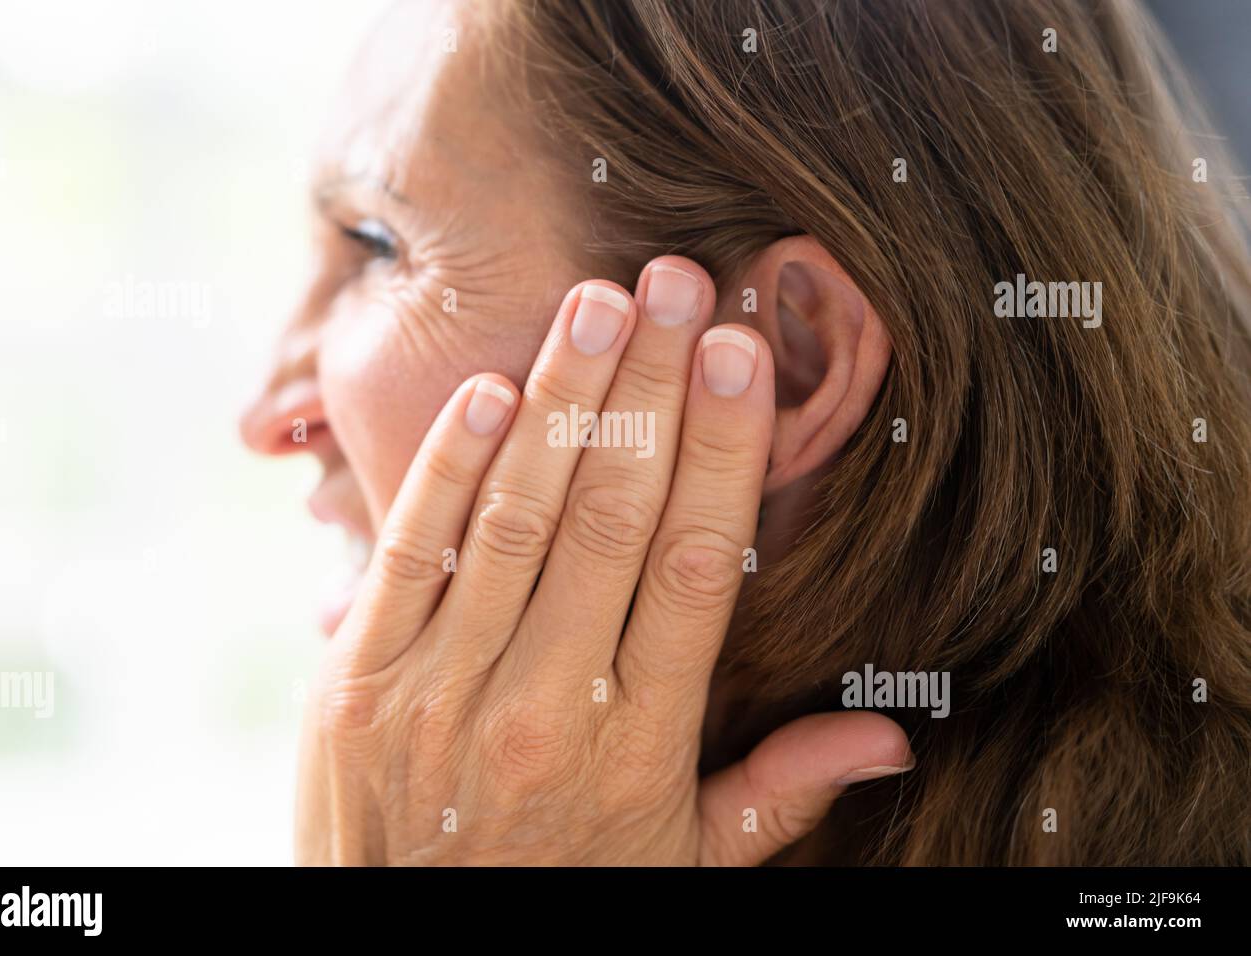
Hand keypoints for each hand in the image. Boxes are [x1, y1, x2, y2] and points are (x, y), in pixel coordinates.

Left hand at [295, 255, 911, 864]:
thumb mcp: (683, 862)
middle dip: (652, 390)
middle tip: (681, 283)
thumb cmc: (564, 894)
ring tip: (599, 304)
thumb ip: (779, 793)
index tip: (741, 356)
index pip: (698, 566)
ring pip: (516, 517)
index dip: (724, 451)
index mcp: (638, 741)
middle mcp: (545, 703)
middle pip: (612, 517)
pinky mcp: (356, 680)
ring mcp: (441, 687)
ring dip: (562, 401)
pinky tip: (489, 388)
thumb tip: (893, 737)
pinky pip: (410, 555)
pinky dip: (448, 466)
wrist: (403, 954)